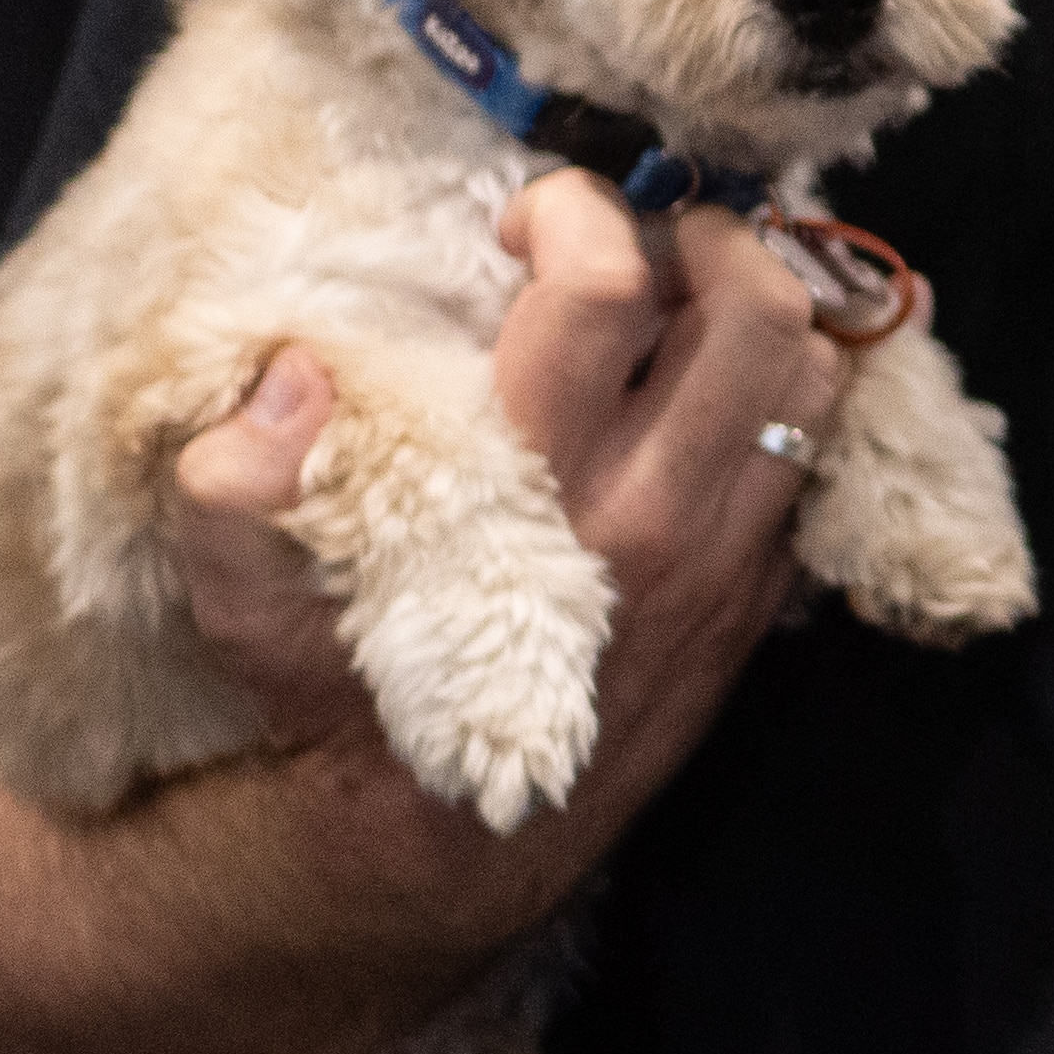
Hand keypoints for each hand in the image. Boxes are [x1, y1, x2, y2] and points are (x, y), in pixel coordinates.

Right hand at [169, 172, 856, 942]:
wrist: (447, 841)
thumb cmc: (341, 694)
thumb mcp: (250, 603)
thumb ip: (236, 489)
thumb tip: (289, 374)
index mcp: (530, 487)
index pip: (604, 291)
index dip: (579, 212)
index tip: (535, 212)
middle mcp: (651, 511)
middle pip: (755, 311)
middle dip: (709, 239)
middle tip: (650, 240)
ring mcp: (725, 554)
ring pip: (814, 373)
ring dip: (765, 310)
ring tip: (692, 301)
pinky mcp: (761, 591)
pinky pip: (817, 452)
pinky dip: (786, 395)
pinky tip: (715, 388)